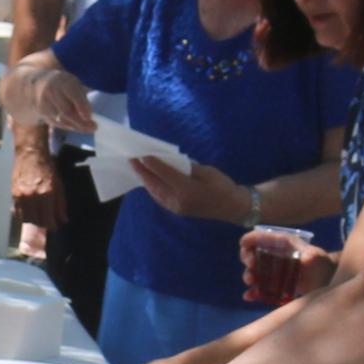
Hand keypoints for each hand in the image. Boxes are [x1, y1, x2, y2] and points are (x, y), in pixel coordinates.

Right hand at [5, 63, 91, 136]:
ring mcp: (45, 102)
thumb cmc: (62, 85)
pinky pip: (56, 122)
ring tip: (88, 129)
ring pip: (61, 119)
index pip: (73, 94)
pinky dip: (68, 126)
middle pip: (66, 110)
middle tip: (94, 127)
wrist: (36, 84)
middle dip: (80, 121)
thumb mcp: (72, 83)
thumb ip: (81, 96)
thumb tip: (89, 114)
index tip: (90, 116)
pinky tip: (77, 127)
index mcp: (63, 81)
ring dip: (76, 126)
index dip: (81, 106)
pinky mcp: (41, 111)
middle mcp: (52, 91)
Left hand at [130, 158, 255, 223]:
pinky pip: (159, 197)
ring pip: (154, 192)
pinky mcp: (176, 210)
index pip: (164, 173)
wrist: (232, 207)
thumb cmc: (222, 186)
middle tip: (131, 159)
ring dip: (145, 180)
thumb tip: (169, 162)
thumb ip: (186, 167)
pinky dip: (152, 187)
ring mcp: (176, 208)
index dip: (151, 162)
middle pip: (154, 184)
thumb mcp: (206, 171)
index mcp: (187, 189)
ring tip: (136, 168)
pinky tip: (148, 180)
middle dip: (142, 171)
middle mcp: (178, 200)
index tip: (141, 153)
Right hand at [241, 232, 339, 301]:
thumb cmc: (320, 262)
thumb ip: (311, 257)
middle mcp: (271, 255)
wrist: (325, 279)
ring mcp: (270, 271)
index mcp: (279, 243)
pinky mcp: (272, 285)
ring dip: (249, 276)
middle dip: (247, 259)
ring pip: (253, 272)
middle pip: (250, 254)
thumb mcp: (316, 257)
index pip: (258, 237)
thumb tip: (305, 260)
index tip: (244, 247)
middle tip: (252, 267)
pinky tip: (249, 296)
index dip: (249, 240)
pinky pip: (259, 289)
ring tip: (252, 282)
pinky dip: (253, 293)